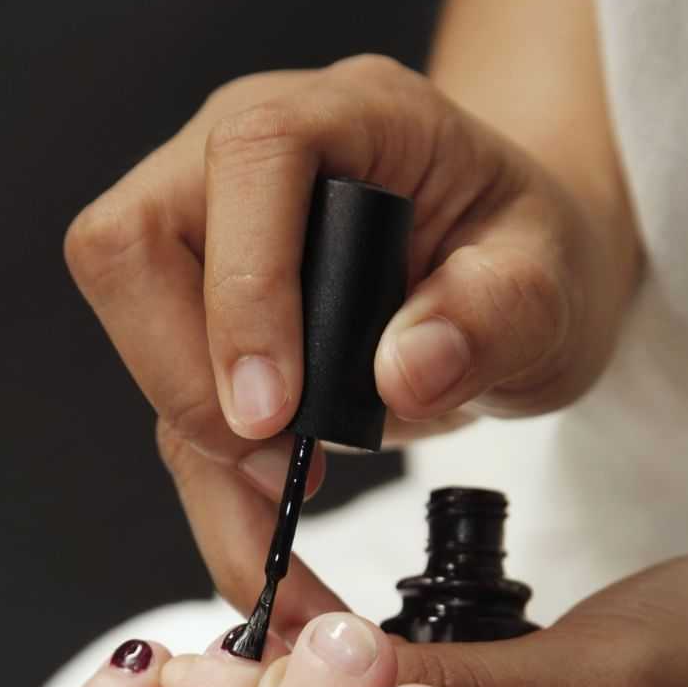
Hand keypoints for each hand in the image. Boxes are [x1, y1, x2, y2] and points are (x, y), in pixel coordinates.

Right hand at [64, 53, 637, 634]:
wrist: (515, 283)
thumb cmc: (529, 259)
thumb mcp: (552, 281)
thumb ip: (498, 314)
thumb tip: (405, 372)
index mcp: (346, 117)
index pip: (251, 157)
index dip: (246, 286)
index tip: (278, 409)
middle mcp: (247, 173)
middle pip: (134, 250)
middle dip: (188, 383)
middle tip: (283, 471)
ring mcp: (214, 251)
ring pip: (140, 353)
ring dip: (205, 471)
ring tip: (282, 567)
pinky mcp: (208, 336)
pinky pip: (183, 422)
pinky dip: (222, 507)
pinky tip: (271, 569)